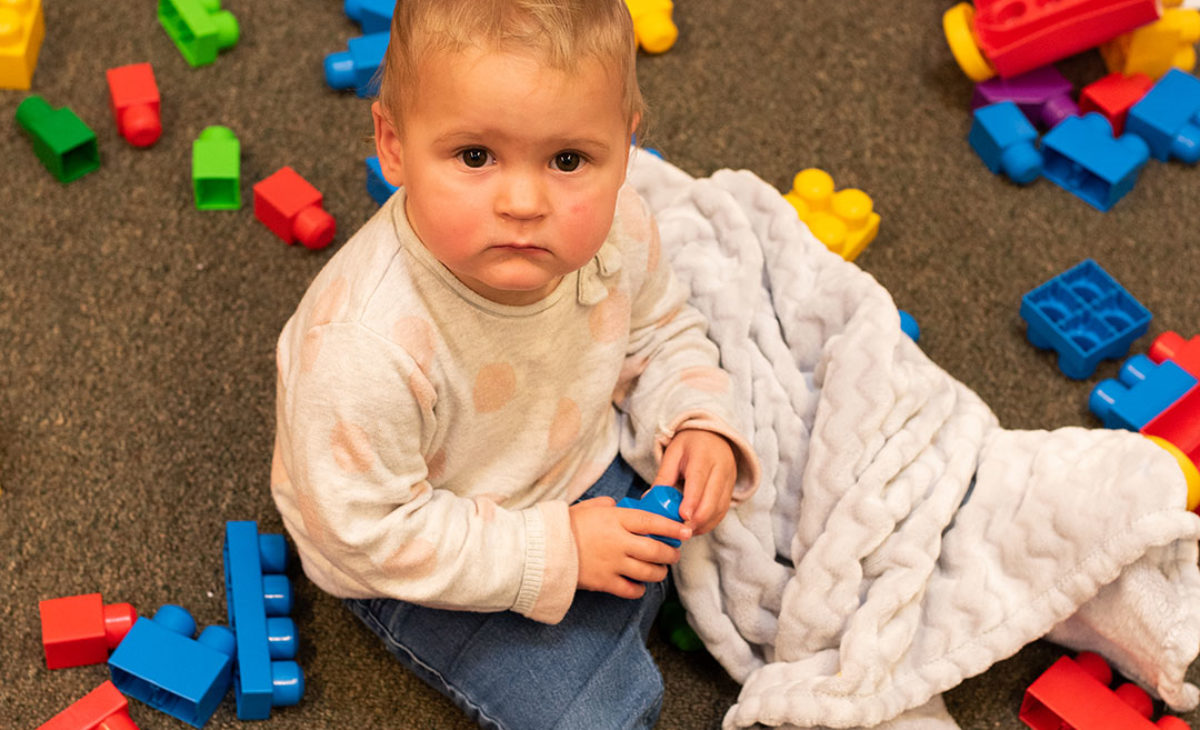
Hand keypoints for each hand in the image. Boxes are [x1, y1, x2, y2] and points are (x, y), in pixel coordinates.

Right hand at [569, 497, 689, 598]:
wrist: (542, 549)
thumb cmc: (564, 525)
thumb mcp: (587, 506)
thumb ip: (607, 505)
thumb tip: (617, 505)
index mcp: (615, 519)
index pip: (652, 522)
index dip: (673, 527)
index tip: (686, 530)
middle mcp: (618, 542)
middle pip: (656, 550)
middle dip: (670, 553)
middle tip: (674, 554)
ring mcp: (612, 564)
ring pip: (648, 572)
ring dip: (659, 572)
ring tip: (661, 570)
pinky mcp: (604, 583)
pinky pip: (631, 590)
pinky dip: (639, 589)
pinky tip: (639, 585)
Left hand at [653, 429, 736, 535]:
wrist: (714, 436)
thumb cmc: (690, 444)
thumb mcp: (673, 454)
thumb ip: (663, 477)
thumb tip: (649, 499)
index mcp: (703, 456)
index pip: (699, 481)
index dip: (692, 501)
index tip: (683, 517)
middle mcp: (721, 468)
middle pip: (712, 499)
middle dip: (697, 519)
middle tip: (680, 530)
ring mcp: (729, 480)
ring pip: (720, 508)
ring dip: (704, 523)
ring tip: (686, 532)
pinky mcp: (731, 490)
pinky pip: (723, 510)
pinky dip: (710, 522)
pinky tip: (696, 527)